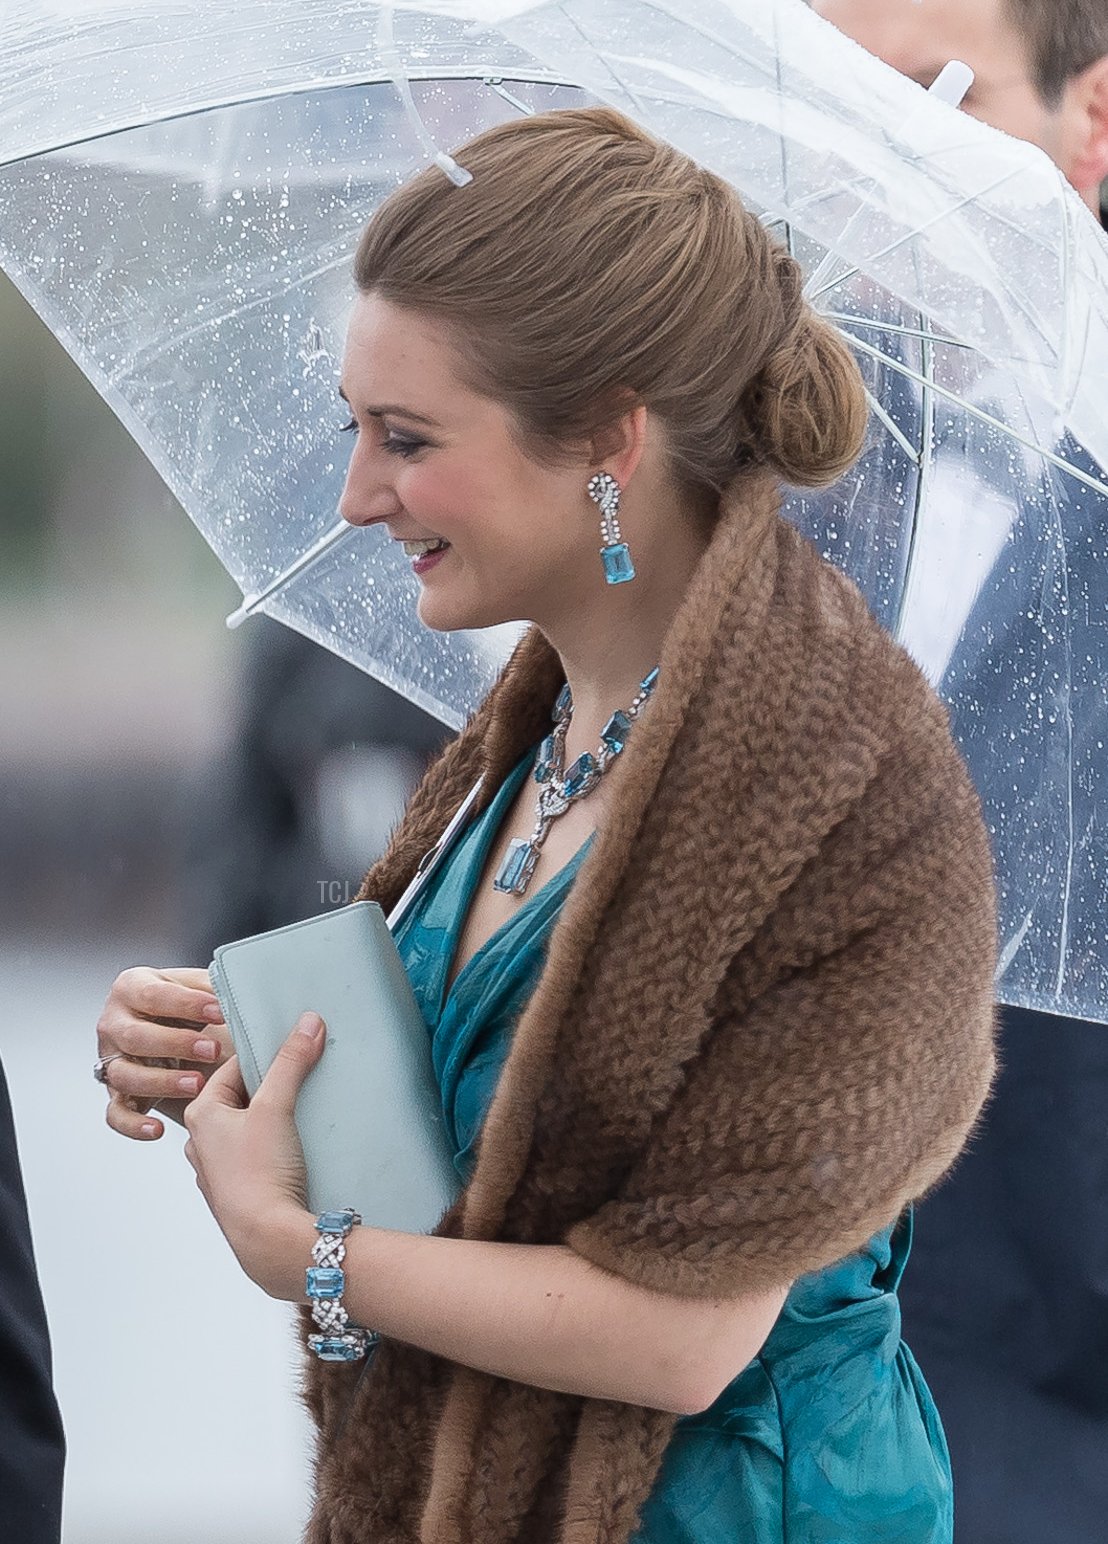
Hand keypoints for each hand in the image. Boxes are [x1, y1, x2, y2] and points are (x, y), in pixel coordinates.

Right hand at [96, 966, 231, 1139]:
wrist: (176, 1030)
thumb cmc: (189, 1008)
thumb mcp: (199, 989)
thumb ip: (214, 987)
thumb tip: (244, 985)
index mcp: (131, 988)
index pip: (153, 995)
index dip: (187, 1004)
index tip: (220, 1011)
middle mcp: (114, 1024)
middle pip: (135, 1036)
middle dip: (176, 1044)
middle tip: (212, 1050)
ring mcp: (112, 1060)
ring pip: (125, 1075)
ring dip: (162, 1083)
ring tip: (198, 1085)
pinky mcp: (116, 1093)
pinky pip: (116, 1113)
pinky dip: (134, 1124)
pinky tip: (158, 1129)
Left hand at [182, 1012, 324, 1298]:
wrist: (267, 1239)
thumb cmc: (259, 1172)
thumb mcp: (277, 1106)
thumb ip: (292, 1062)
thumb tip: (309, 1022)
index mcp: (201, 1114)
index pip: (233, 1067)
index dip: (265, 1056)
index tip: (294, 1047)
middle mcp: (201, 1141)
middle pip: (242, 1098)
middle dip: (273, 1088)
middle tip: (304, 1079)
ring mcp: (218, 1171)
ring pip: (248, 1130)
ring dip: (274, 1120)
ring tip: (304, 1114)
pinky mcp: (239, 1193)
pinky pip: (256, 1158)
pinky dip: (274, 1148)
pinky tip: (297, 1150)